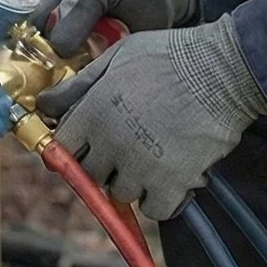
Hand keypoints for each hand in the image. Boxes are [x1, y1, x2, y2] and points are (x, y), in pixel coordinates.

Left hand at [36, 17, 266, 220]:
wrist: (222, 69)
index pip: (62, 147)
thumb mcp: (114, 58)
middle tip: (125, 145)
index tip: (86, 143)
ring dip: (132, 181)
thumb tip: (44, 104)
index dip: (72, 146)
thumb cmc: (168, 55)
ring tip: (152, 156)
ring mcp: (141, 167)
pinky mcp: (172, 183)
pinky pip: (155, 210)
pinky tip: (170, 177)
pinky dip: (161, 200)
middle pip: (90, 174)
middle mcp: (111, 144)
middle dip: (103, 162)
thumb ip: (78, 86)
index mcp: (93, 112)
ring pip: (121, 193)